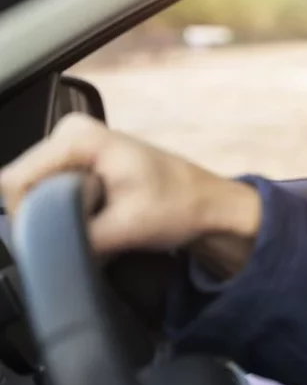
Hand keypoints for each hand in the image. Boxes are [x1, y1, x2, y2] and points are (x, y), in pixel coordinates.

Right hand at [0, 114, 261, 275]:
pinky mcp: (80, 162)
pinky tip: (98, 218)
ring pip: (34, 193)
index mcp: (80, 137)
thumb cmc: (180, 205)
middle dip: (45, 217)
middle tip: (90, 228)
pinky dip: (68, 212)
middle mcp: (72, 133)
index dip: (28, 216)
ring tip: (99, 221)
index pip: (16, 181)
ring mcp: (75, 146)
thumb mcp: (126, 228)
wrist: (210, 204)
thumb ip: (77, 238)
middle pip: (22, 186)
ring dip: (57, 216)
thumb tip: (40, 251)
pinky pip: (50, 192)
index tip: (59, 235)